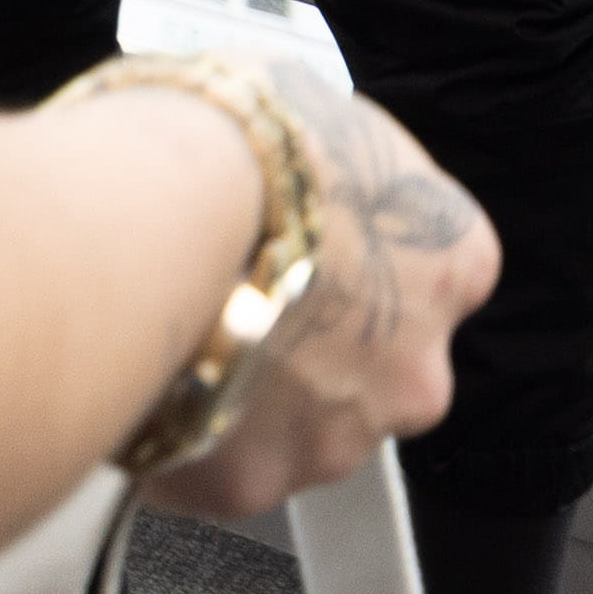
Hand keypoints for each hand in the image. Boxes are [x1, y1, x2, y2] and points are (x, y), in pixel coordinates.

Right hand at [135, 75, 487, 521]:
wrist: (159, 207)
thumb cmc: (236, 136)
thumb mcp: (315, 108)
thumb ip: (332, 172)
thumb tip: (296, 168)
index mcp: (452, 261)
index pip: (432, 282)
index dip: (358, 267)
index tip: (310, 255)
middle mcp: (415, 365)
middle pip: (370, 372)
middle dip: (308, 352)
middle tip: (235, 300)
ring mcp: (336, 436)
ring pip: (293, 432)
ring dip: (245, 401)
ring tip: (178, 335)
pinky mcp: (248, 485)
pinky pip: (212, 472)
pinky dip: (179, 442)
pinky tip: (140, 378)